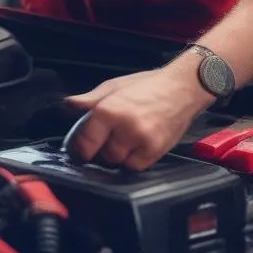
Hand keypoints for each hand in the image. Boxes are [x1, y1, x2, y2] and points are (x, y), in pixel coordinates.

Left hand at [64, 58, 213, 170]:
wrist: (183, 88)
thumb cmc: (150, 85)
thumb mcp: (115, 86)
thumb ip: (90, 99)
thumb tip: (69, 104)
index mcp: (109, 109)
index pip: (85, 141)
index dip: (80, 148)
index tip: (80, 150)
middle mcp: (124, 126)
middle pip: (101, 155)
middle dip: (102, 150)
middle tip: (108, 139)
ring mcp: (141, 140)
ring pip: (118, 162)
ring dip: (118, 155)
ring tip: (125, 140)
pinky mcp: (156, 150)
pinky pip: (136, 166)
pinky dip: (133, 160)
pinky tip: (137, 145)